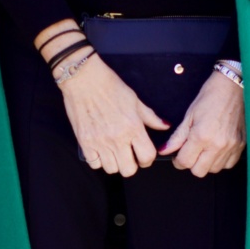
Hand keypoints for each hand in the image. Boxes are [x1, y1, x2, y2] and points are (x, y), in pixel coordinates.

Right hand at [60, 52, 170, 174]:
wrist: (84, 78)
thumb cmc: (110, 86)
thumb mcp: (135, 100)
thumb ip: (151, 117)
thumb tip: (165, 126)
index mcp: (133, 127)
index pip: (147, 157)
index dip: (147, 160)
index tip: (144, 156)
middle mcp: (117, 138)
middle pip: (129, 169)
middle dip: (132, 165)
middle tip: (129, 155)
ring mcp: (100, 142)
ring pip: (111, 169)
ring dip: (115, 163)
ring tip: (114, 152)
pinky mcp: (84, 142)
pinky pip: (94, 164)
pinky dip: (98, 160)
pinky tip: (101, 150)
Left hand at [156, 69, 245, 174]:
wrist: (234, 86)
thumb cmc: (211, 96)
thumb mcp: (189, 115)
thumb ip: (177, 137)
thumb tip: (164, 150)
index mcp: (201, 135)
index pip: (185, 162)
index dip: (178, 161)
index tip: (178, 155)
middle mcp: (217, 144)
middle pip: (199, 171)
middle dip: (191, 164)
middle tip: (190, 152)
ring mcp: (231, 146)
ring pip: (214, 169)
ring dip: (206, 162)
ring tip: (205, 147)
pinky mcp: (241, 145)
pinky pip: (229, 164)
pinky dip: (221, 160)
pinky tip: (217, 148)